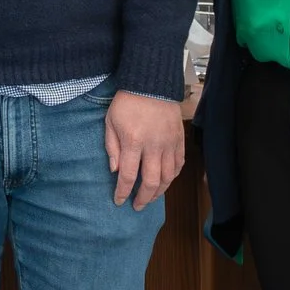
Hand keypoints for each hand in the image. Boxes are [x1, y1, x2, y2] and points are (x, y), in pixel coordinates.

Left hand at [104, 91, 184, 208]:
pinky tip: (165, 181)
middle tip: (137, 206)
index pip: (128, 175)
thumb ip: (112, 148)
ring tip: (150, 197)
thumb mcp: (110, 122)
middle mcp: (153, 146)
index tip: (119, 201)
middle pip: (151, 181)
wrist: (151, 83)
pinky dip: (172, 176)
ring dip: (159, 191)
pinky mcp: (179, 140)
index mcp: (133, 141)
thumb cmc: (126, 103)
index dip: (123, 192)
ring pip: (168, 177)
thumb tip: (115, 171)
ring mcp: (169, 144)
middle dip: (143, 198)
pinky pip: (179, 164)